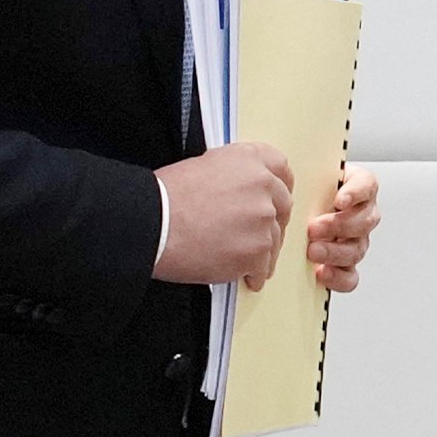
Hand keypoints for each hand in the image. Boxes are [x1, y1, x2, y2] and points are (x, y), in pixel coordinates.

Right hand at [156, 144, 295, 287]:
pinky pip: (264, 267)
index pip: (280, 168)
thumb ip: (233, 176)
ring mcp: (263, 220)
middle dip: (272, 222)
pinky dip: (254, 274)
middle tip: (258, 235)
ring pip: (274, 240)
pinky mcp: (257, 252)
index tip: (276, 199)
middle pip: (283, 207)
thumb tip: (242, 193)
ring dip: (261, 251)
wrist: (153, 224)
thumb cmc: (166, 198)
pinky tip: (243, 276)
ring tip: (242, 259)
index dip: (279, 186)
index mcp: (249, 160)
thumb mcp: (203, 166)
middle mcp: (263, 186)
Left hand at [307, 165, 381, 293]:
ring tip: (313, 251)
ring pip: (357, 249)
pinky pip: (351, 276)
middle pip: (365, 221)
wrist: (297, 213)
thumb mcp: (308, 177)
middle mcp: (361, 215)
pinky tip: (321, 272)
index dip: (356, 193)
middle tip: (315, 228)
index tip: (340, 199)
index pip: (366, 185)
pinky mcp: (346, 265)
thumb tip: (288, 171)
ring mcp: (356, 241)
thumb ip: (308, 173)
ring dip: (335, 252)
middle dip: (339, 226)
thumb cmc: (306, 193)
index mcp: (357, 188)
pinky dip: (338, 277)